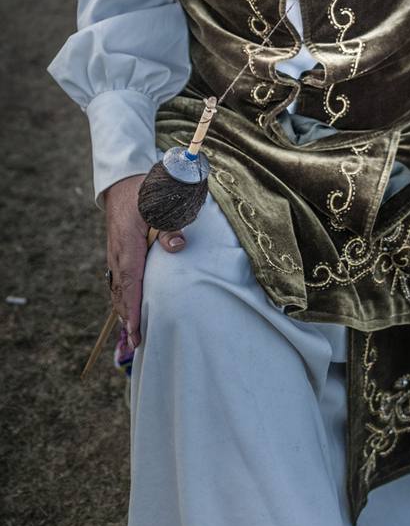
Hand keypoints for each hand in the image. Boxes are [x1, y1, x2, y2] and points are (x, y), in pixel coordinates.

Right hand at [104, 174, 185, 348]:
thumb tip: (177, 246)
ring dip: (124, 310)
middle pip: (121, 292)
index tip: (135, 331)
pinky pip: (118, 279)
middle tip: (135, 344)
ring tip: (131, 334)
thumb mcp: (159, 203)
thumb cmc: (144, 191)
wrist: (123, 181)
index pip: (130, 282)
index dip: (133, 309)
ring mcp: (115, 253)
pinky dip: (121, 297)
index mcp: (128, 244)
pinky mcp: (118, 251)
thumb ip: (169, 224)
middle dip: (128, 318)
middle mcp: (118, 253)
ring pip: (118, 287)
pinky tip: (126, 309)